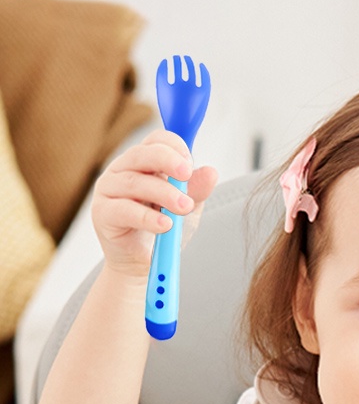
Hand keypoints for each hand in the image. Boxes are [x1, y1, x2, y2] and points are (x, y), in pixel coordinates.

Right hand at [91, 129, 217, 278]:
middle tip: (186, 174)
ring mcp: (109, 190)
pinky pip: (123, 210)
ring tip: (184, 208)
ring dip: (163, 194)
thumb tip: (211, 172)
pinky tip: (165, 225)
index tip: (190, 163)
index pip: (156, 141)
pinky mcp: (102, 214)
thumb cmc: (162, 229)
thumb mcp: (186, 208)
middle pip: (141, 155)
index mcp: (144, 163)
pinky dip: (146, 218)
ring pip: (134, 182)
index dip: (173, 147)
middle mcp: (123, 170)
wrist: (143, 262)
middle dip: (167, 161)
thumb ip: (196, 191)